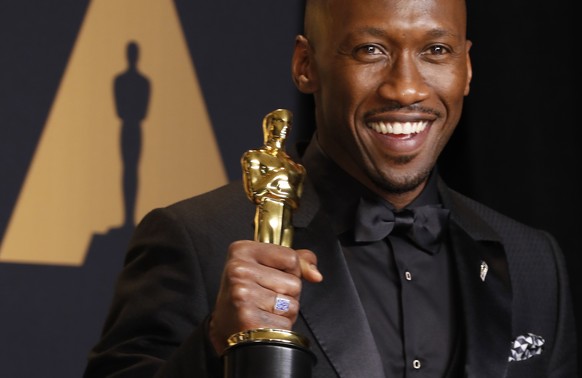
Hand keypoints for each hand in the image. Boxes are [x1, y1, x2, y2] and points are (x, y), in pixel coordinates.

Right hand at [208, 240, 322, 353]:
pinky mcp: (247, 317)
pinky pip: (285, 322)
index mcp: (242, 250)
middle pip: (294, 282)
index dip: (290, 272)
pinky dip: (279, 326)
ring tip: (264, 309)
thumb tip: (316, 274)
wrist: (226, 325)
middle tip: (264, 296)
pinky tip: (262, 322)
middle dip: (287, 294)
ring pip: (292, 303)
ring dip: (284, 312)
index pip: (291, 258)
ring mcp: (242, 293)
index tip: (271, 277)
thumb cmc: (248, 294)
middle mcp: (238, 269)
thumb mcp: (266, 266)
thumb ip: (296, 260)